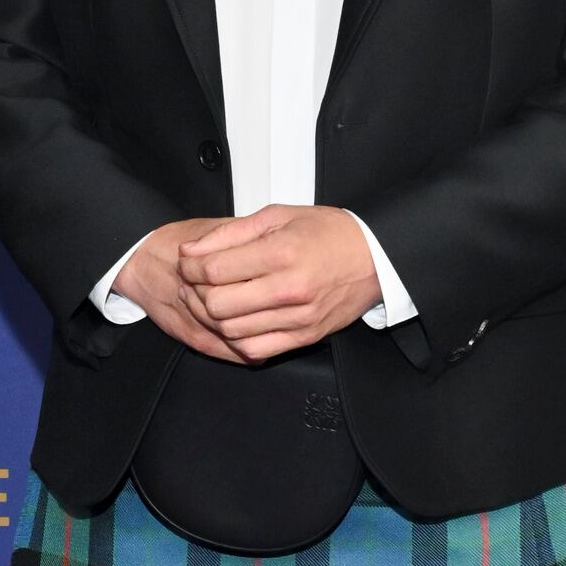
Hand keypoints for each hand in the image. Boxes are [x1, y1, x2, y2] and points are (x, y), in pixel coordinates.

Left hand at [116, 205, 379, 360]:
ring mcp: (298, 316)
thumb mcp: (278, 216)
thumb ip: (230, 233)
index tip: (190, 263)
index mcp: (282, 252)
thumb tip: (192, 250)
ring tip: (215, 299)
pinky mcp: (305, 336)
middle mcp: (290, 288)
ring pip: (232, 330)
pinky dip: (238, 339)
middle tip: (196, 283)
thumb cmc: (330, 233)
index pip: (215, 270)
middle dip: (197, 293)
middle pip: (218, 304)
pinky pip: (256, 349)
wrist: (375, 257)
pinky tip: (238, 321)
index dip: (191, 268)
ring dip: (214, 317)